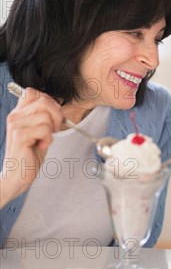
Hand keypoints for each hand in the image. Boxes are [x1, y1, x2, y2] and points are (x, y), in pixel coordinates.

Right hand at [0, 88, 62, 207]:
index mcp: (18, 113)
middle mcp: (15, 116)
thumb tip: (57, 105)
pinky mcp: (20, 135)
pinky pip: (44, 129)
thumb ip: (43, 117)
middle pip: (43, 100)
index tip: (53, 115)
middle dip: (56, 114)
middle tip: (54, 128)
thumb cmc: (29, 155)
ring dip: (51, 130)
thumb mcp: (38, 131)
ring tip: (44, 140)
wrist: (16, 176)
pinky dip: (48, 139)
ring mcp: (16, 125)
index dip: (48, 100)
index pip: (32, 92)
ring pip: (46, 116)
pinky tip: (40, 146)